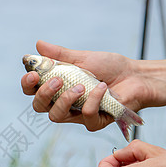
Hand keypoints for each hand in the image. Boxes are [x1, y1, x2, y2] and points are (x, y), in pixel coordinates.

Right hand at [21, 41, 165, 130]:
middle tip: (57, 80)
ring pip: (57, 116)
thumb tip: (37, 44)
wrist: (137, 75)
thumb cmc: (111, 67)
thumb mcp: (83, 57)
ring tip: (80, 85)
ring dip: (65, 99)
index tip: (33, 74)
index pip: (34, 91)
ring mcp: (78, 114)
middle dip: (43, 94)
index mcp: (58, 87)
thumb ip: (60, 54)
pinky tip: (102, 88)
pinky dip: (93, 99)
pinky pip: (86, 115)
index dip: (28, 85)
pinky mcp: (95, 122)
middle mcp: (64, 103)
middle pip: (40, 107)